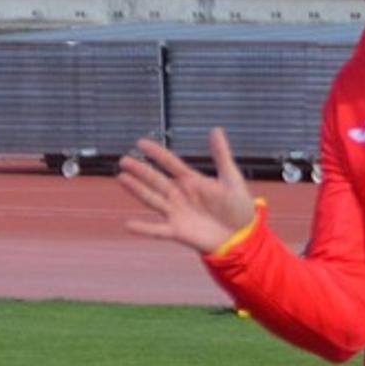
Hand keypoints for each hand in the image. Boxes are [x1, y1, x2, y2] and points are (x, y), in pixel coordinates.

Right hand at [117, 127, 255, 252]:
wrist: (243, 236)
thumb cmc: (238, 207)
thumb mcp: (231, 178)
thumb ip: (222, 155)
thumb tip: (216, 129)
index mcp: (192, 181)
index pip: (170, 163)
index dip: (157, 153)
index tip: (141, 142)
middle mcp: (180, 195)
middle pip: (156, 180)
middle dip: (141, 170)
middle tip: (123, 160)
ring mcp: (177, 213)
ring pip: (152, 199)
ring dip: (137, 190)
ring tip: (121, 178)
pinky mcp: (178, 231)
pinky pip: (157, 230)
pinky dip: (144, 228)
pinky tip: (128, 225)